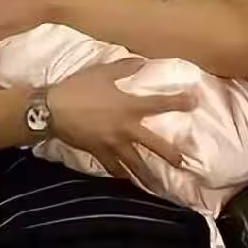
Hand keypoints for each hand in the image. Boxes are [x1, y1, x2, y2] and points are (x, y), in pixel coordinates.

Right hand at [47, 59, 194, 178]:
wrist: (52, 110)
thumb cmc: (79, 88)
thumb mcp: (104, 72)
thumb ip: (126, 67)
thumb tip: (142, 61)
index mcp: (130, 106)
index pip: (160, 104)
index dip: (179, 102)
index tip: (195, 103)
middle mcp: (126, 129)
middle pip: (154, 144)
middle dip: (171, 154)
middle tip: (185, 163)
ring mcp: (112, 145)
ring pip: (134, 164)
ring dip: (147, 175)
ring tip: (158, 186)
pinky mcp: (98, 154)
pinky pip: (112, 168)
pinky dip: (120, 176)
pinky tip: (126, 181)